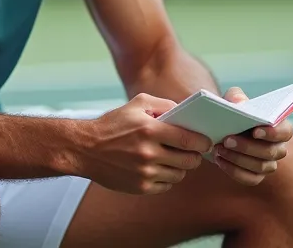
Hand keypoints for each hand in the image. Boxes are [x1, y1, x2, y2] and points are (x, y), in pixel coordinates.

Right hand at [77, 93, 214, 194]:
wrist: (85, 148)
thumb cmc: (113, 124)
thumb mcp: (138, 104)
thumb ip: (165, 104)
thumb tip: (187, 114)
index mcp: (150, 130)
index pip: (189, 140)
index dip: (203, 142)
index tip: (207, 141)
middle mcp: (149, 153)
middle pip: (189, 161)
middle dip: (194, 156)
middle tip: (191, 151)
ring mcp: (144, 173)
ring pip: (179, 175)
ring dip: (180, 167)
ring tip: (172, 158)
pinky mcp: (140, 188)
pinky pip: (166, 186)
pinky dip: (166, 178)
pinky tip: (158, 168)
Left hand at [213, 87, 292, 185]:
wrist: (220, 131)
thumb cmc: (233, 113)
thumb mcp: (232, 100)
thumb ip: (236, 97)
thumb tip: (239, 103)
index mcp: (277, 127)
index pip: (285, 131)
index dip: (273, 133)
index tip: (255, 131)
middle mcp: (277, 147)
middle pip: (271, 152)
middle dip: (248, 147)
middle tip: (227, 140)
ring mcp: (268, 164)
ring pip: (261, 166)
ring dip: (238, 159)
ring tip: (219, 149)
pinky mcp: (256, 176)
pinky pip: (249, 179)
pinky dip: (233, 171)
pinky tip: (219, 161)